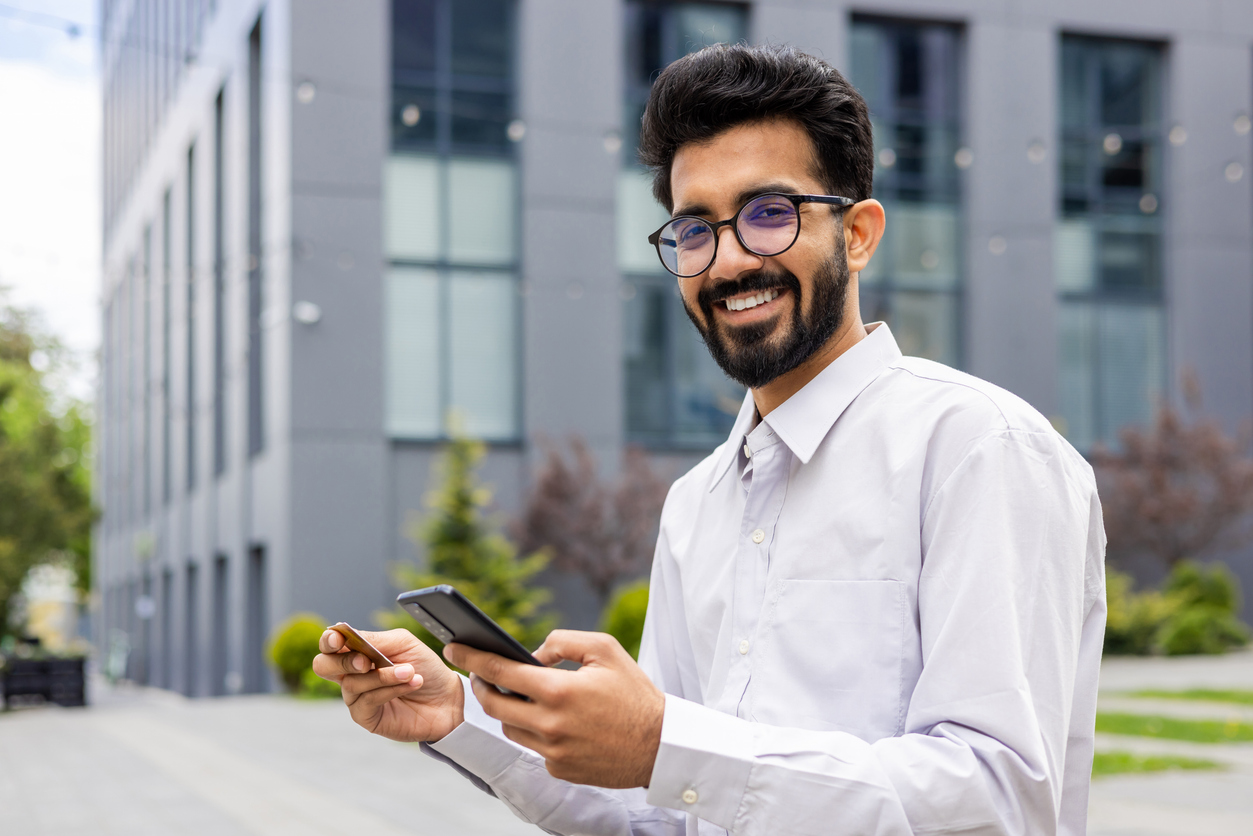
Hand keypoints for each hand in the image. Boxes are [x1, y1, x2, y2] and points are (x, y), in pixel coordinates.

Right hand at [312, 628, 464, 742]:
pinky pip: (367, 701)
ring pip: (352, 683)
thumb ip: (374, 640)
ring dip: (384, 675)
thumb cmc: (424, 667)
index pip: (330, 644)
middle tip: (367, 661)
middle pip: (322, 666)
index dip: (328, 641)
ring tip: (410, 672)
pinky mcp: (366, 717)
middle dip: (343, 661)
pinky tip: (410, 684)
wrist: (446, 697)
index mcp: (357, 651)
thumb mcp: (402, 644)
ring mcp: (356, 697)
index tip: (338, 640)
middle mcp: (351, 674)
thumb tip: (345, 637)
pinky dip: (390, 689)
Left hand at [445, 630, 663, 787]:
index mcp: (558, 690)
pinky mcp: (559, 770)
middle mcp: (549, 724)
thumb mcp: (604, 649)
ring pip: (509, 728)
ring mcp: (552, 752)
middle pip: (493, 705)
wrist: (659, 744)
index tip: (454, 648)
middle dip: (481, 686)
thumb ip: (562, 642)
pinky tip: (549, 719)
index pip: (500, 672)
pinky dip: (533, 730)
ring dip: (507, 710)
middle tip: (481, 674)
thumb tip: (531, 653)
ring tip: (516, 694)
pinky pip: (532, 747)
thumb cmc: (633, 691)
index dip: (472, 658)